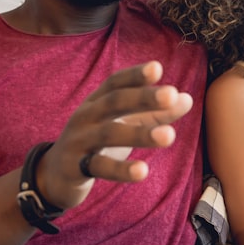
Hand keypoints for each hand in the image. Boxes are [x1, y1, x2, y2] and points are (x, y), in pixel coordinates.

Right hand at [37, 61, 193, 208]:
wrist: (56, 176)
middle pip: (114, 102)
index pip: (115, 83)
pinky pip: (99, 167)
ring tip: (170, 136)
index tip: (158, 68)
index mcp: (97, 101)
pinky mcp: (75, 167)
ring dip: (140, 134)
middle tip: (171, 94)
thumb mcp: (125, 124)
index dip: (135, 75)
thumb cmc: (98, 143)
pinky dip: (121, 169)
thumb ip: (156, 113)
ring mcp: (79, 141)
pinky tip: (143, 171)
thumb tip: (188, 99)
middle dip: (143, 97)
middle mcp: (86, 116)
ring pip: (109, 133)